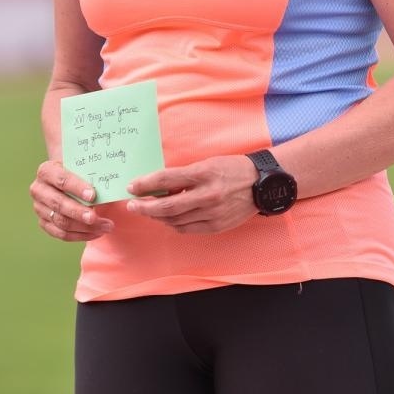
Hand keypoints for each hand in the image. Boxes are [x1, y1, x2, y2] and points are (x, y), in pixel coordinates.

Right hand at [30, 159, 114, 241]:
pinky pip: (61, 234)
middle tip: (96, 218)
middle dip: (79, 212)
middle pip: (58, 204)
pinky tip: (96, 233)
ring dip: (85, 227)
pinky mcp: (44, 223)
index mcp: (47, 171)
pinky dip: (80, 235)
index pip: (61, 180)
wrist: (69, 182)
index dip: (77, 188)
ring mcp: (39, 208)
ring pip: (61, 221)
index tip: (93, 195)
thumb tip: (109, 192)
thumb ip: (92, 178)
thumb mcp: (83, 170)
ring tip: (105, 226)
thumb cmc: (79, 174)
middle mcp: (39, 189)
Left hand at [126, 155, 256, 233]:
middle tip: (132, 205)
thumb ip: (184, 176)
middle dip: (144, 207)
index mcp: (203, 174)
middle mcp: (207, 195)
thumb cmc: (232, 169)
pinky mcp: (217, 226)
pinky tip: (168, 219)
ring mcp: (212, 213)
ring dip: (157, 217)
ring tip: (149, 211)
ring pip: (175, 220)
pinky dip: (174, 224)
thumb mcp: (207, 164)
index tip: (131, 187)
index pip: (165, 180)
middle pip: (166, 206)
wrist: (262, 184)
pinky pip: (187, 229)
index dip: (145, 184)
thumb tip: (158, 187)